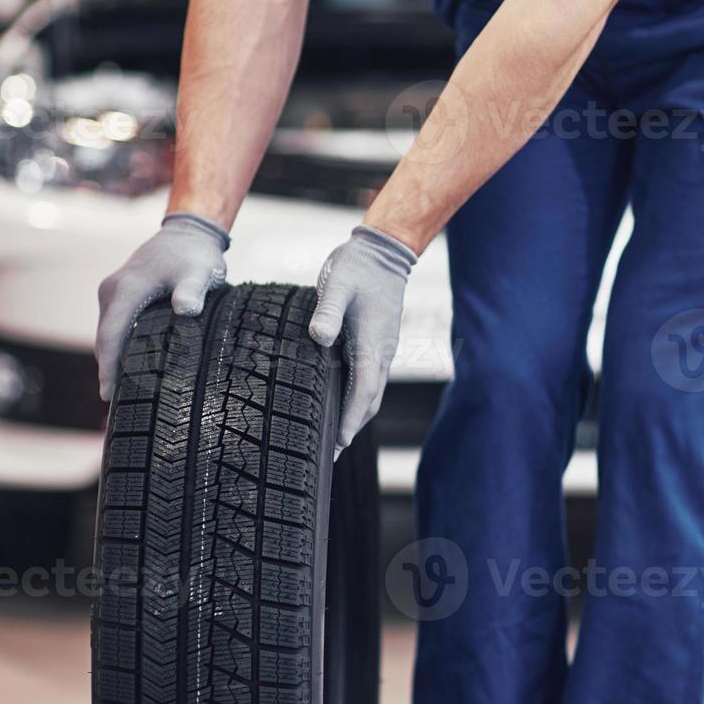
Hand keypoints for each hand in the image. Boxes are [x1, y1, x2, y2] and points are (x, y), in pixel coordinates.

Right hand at [95, 213, 228, 400]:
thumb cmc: (195, 255)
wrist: (187, 233)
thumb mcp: (200, 271)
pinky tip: (127, 367)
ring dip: (111, 360)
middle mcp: (112, 290)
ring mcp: (113, 291)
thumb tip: (185, 309)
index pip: (111, 335)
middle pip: (104, 339)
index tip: (107, 394)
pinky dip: (117, 347)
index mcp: (126, 289)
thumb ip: (193, 290)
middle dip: (107, 371)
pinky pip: (113, 326)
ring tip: (120, 394)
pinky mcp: (119, 294)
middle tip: (114, 406)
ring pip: (107, 333)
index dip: (108, 367)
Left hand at [308, 225, 417, 455]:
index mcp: (372, 343)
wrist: (383, 252)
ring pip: (372, 391)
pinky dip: (359, 397)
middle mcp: (382, 351)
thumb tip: (320, 337)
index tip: (340, 442)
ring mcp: (383, 348)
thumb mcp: (338, 285)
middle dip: (354, 426)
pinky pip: (370, 377)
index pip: (363, 390)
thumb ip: (328, 312)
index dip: (351, 418)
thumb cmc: (358, 267)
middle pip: (371, 400)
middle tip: (334, 452)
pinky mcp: (379, 342)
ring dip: (357, 414)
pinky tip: (343, 400)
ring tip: (339, 436)